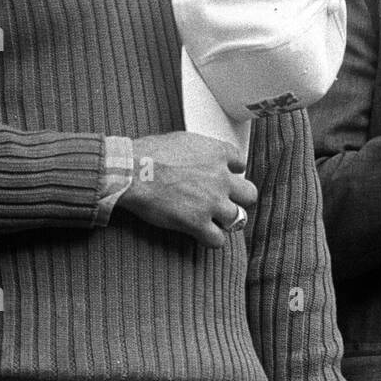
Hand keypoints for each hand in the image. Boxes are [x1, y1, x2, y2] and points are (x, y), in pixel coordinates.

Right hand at [119, 132, 257, 247]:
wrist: (132, 171)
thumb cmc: (148, 153)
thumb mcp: (182, 140)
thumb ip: (200, 151)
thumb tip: (201, 159)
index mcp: (217, 152)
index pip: (240, 163)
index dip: (232, 172)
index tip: (225, 177)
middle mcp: (220, 177)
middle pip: (249, 194)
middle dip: (239, 199)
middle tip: (225, 202)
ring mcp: (212, 201)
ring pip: (238, 218)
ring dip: (226, 220)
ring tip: (213, 220)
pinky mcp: (198, 223)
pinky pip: (218, 240)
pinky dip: (211, 239)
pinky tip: (201, 235)